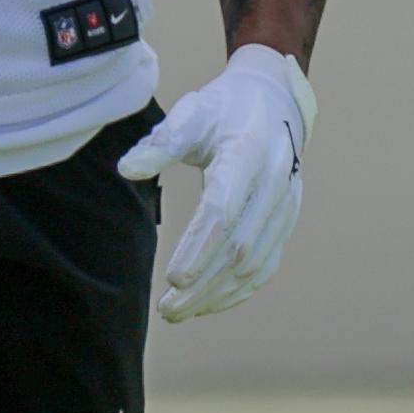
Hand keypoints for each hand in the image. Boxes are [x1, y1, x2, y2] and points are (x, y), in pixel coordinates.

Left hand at [118, 44, 311, 321]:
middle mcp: (274, 184)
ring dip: (218, 293)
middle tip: (166, 308)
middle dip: (204, 282)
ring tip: (178, 311)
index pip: (224, 211)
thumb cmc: (223, 109)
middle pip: (239, 247)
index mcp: (247, 155)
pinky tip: (208, 303)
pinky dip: (239, 290)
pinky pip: (267, 264)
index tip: (174, 277)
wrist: (275, 101)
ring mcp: (286, 206)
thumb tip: (126, 170)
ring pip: (256, 264)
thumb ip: (160, 142)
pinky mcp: (287, 221)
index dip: (200, 247)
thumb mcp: (191, 113)